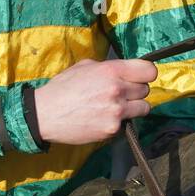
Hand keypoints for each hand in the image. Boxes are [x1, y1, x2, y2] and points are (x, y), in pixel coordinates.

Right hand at [29, 58, 156, 144]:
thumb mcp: (85, 66)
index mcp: (112, 70)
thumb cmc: (63, 87)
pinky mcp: (112, 129)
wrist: (45, 114)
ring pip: (144, 108)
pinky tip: (104, 118)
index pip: (149, 70)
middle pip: (146, 89)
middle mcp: (118, 89)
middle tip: (121, 94)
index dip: (145, 74)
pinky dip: (120, 122)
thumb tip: (124, 70)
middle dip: (136, 91)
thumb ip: (108, 67)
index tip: (139, 77)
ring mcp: (117, 111)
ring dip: (133, 107)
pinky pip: (127, 124)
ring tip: (117, 107)